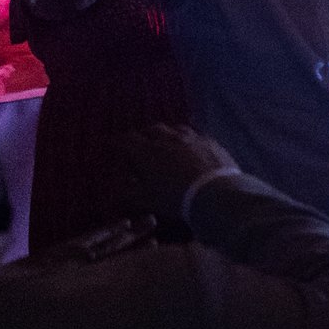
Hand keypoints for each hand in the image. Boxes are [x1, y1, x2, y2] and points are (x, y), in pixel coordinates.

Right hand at [118, 124, 237, 223]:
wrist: (215, 193)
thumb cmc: (175, 198)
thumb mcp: (145, 199)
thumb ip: (127, 191)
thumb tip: (113, 189)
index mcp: (148, 151)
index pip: (127, 140)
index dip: (118, 142)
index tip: (113, 144)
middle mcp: (169, 139)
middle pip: (152, 129)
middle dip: (143, 134)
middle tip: (140, 142)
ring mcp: (192, 138)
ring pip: (175, 128)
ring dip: (167, 133)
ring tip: (165, 140)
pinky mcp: (211, 141)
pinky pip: (196, 135)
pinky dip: (188, 139)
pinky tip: (191, 145)